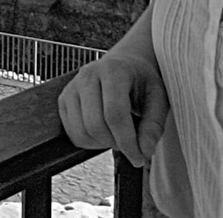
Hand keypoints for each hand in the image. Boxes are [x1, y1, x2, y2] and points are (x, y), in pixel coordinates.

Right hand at [58, 51, 167, 167]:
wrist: (126, 64)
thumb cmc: (142, 81)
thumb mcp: (158, 98)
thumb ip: (153, 125)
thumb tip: (144, 151)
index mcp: (113, 70)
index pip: (115, 114)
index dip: (127, 141)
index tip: (140, 158)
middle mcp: (88, 75)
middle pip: (95, 124)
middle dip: (115, 144)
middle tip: (130, 145)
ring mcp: (72, 86)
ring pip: (81, 132)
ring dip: (102, 144)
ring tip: (118, 136)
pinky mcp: (64, 99)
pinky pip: (72, 133)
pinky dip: (89, 142)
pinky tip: (104, 133)